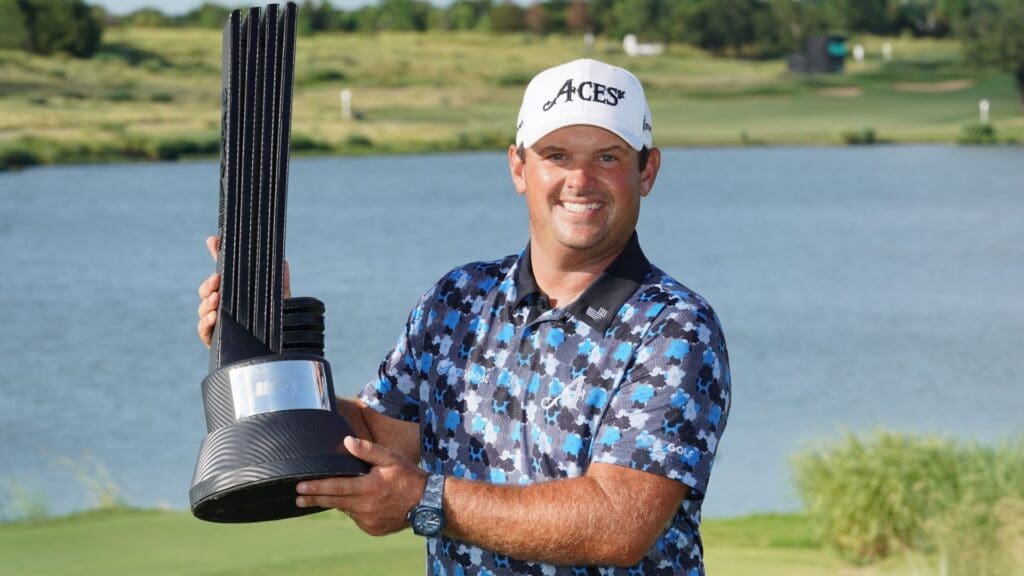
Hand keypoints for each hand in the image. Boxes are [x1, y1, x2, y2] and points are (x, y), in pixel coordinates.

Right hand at [196, 235, 291, 347]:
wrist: (279, 353)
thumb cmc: (277, 325)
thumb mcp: (280, 301)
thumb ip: (279, 281)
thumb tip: (283, 260)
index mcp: (235, 296)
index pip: (222, 274)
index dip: (216, 255)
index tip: (213, 240)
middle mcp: (223, 309)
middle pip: (207, 292)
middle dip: (208, 285)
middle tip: (217, 280)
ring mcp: (217, 325)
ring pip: (203, 309)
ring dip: (206, 303)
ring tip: (216, 299)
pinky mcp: (215, 343)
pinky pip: (204, 330)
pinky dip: (206, 322)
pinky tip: (215, 316)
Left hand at [296, 436, 427, 535]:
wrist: (427, 503)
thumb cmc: (408, 477)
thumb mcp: (390, 458)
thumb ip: (367, 450)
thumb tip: (347, 441)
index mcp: (368, 487)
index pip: (336, 487)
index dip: (316, 487)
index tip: (300, 487)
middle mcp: (366, 506)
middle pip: (334, 502)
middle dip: (315, 498)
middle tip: (298, 498)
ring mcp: (369, 520)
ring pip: (346, 510)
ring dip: (338, 503)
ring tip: (328, 496)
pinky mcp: (373, 529)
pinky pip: (357, 518)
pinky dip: (356, 510)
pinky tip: (362, 503)